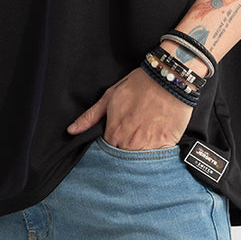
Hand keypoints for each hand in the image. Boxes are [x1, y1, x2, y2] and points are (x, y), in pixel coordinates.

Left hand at [66, 67, 191, 149]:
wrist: (169, 79)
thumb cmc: (138, 85)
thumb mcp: (110, 97)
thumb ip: (90, 117)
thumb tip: (71, 131)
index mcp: (115, 132)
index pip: (108, 150)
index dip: (112, 144)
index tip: (117, 136)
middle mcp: (130, 143)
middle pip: (124, 157)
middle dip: (125, 150)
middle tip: (133, 135)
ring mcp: (149, 146)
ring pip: (140, 160)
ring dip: (140, 152)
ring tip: (144, 136)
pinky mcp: (166, 144)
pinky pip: (158, 158)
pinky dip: (157, 153)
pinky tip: (157, 139)